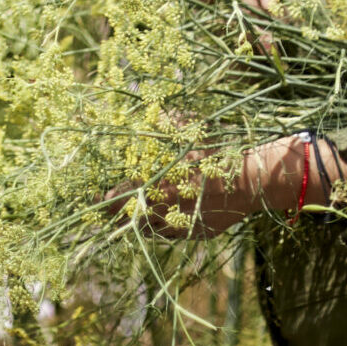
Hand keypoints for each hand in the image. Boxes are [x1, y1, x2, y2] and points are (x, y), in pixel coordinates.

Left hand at [111, 133, 322, 238]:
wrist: (249, 181)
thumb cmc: (215, 152)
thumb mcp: (186, 130)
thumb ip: (163, 123)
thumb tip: (150, 112)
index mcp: (157, 187)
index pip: (121, 198)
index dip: (107, 198)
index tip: (97, 195)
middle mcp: (165, 210)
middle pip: (130, 219)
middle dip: (117, 215)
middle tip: (105, 210)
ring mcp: (180, 225)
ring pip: (150, 231)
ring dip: (138, 223)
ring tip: (129, 216)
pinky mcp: (195, 233)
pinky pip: (170, 234)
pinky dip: (160, 227)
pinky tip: (157, 219)